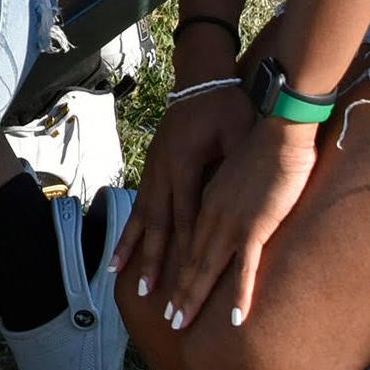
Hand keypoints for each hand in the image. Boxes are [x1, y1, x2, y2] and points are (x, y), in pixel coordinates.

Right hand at [110, 84, 254, 309]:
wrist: (202, 77)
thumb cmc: (226, 104)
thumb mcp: (240, 130)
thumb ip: (239, 161)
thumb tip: (248, 190)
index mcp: (185, 163)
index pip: (185, 216)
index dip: (183, 251)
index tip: (181, 281)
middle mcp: (164, 170)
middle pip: (157, 223)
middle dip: (151, 260)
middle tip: (147, 293)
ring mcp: (155, 167)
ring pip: (142, 215)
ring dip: (133, 248)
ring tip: (121, 276)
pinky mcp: (155, 165)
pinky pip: (141, 203)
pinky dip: (132, 228)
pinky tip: (124, 245)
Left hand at [154, 113, 320, 331]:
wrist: (278, 132)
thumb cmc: (264, 150)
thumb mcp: (240, 177)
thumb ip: (233, 197)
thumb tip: (235, 212)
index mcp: (208, 201)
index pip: (187, 241)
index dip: (177, 269)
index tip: (168, 290)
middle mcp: (212, 214)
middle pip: (191, 261)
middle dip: (179, 293)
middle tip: (170, 320)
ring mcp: (230, 222)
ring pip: (207, 268)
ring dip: (194, 297)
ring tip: (181, 322)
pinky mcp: (254, 227)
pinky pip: (245, 269)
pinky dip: (239, 295)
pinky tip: (234, 319)